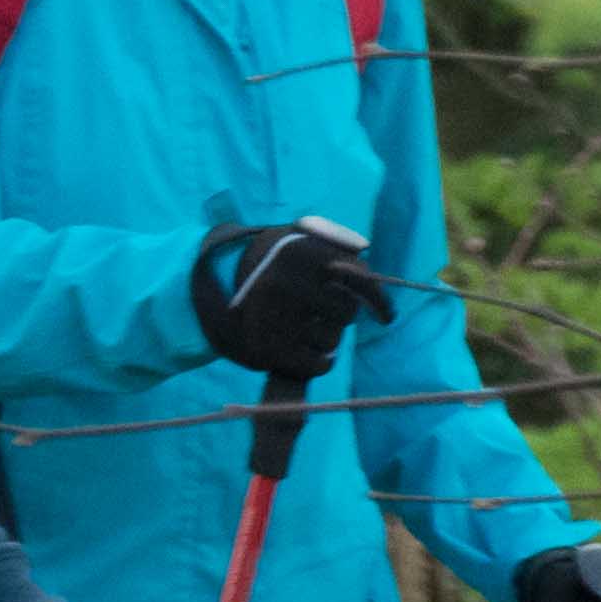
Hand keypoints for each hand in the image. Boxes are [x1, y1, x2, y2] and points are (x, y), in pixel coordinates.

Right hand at [190, 217, 390, 381]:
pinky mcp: (267, 349)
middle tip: (320, 311)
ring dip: (326, 337)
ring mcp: (275, 318)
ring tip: (303, 326)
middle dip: (340, 314)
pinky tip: (304, 351)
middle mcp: (286, 283)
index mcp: (298, 252)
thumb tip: (364, 249)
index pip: (359, 278)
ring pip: (332, 340)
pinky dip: (318, 361)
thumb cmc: (270, 264)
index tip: (385, 315)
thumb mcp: (294, 237)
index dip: (378, 299)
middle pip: (346, 312)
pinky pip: (319, 364)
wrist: (215, 293)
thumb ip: (333, 238)